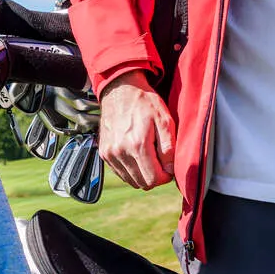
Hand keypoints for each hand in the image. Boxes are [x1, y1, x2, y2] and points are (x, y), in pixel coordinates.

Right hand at [98, 73, 174, 189]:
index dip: (166, 177)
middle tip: (160, 161)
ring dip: (143, 174)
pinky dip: (131, 170)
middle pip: (142, 183)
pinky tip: (137, 155)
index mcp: (137, 145)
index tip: (169, 166)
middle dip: (155, 176)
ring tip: (149, 156)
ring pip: (131, 180)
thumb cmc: (145, 103)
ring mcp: (110, 153)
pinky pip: (121, 173)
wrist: (120, 90)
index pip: (154, 179)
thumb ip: (169, 148)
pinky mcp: (104, 153)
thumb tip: (170, 170)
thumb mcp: (165, 120)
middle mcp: (120, 152)